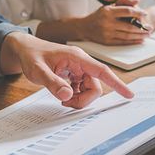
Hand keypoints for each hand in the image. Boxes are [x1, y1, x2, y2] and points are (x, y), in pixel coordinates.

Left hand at [1, 33, 132, 108]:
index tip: (128, 94)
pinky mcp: (75, 76)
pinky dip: (74, 97)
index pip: (102, 71)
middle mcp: (81, 64)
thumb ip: (52, 83)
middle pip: (95, 87)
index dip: (117, 83)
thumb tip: (67, 96)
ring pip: (89, 91)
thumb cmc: (32, 56)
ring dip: (78, 99)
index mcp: (77, 58)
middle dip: (83, 99)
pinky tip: (62, 94)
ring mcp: (79, 70)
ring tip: (61, 98)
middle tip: (65, 103)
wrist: (26, 51)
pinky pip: (82, 91)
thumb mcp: (38, 71)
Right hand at [80, 0, 149, 44]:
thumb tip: (137, 2)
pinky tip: (139, 41)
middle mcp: (108, 23)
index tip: (145, 14)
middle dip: (142, 28)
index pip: (127, 11)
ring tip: (147, 35)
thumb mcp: (109, 5)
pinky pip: (122, 42)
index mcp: (108, 11)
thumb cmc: (99, 15)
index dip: (138, 13)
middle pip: (129, 26)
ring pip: (127, 36)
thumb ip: (123, 1)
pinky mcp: (107, 42)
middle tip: (150, 28)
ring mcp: (107, 33)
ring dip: (139, 36)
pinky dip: (132, 42)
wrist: (84, 27)